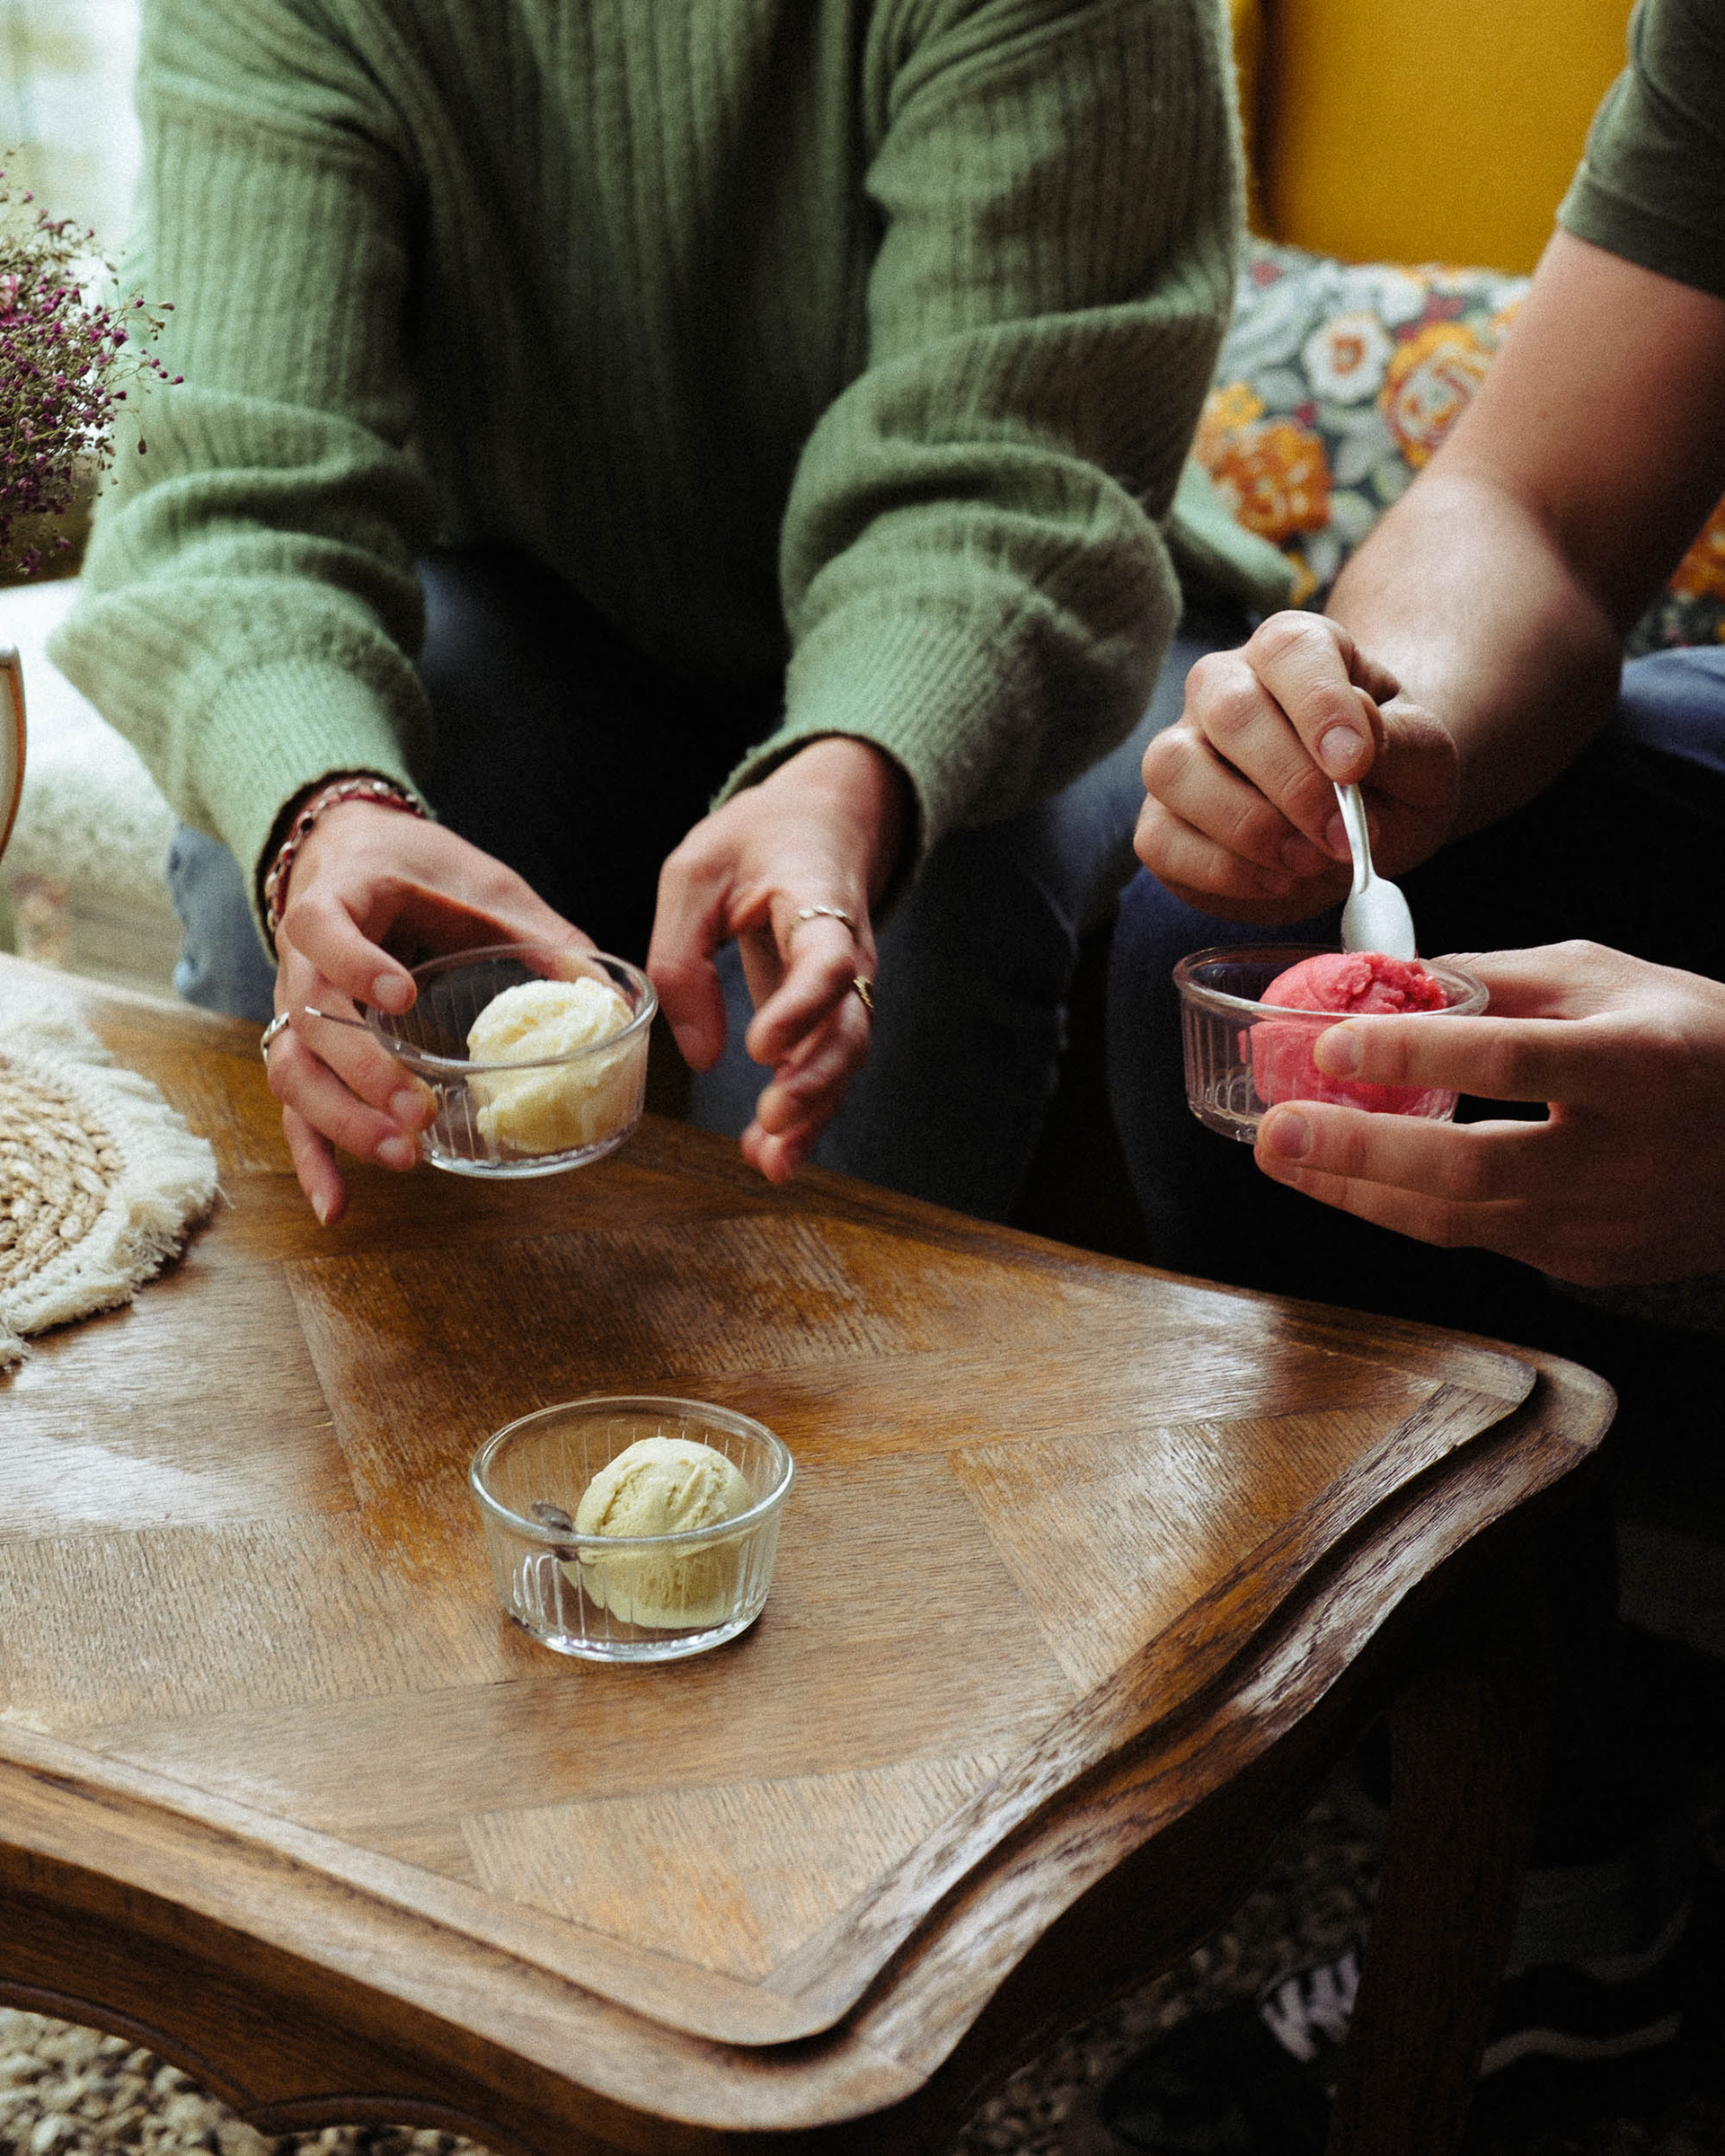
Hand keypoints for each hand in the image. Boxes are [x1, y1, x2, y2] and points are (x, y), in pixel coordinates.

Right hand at [264, 801, 590, 1222]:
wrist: (349, 852)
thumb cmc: (417, 868)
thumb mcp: (483, 888)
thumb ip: (542, 935)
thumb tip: (610, 996)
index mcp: (336, 900)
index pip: (323, 930)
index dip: (357, 963)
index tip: (403, 993)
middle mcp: (300, 962)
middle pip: (308, 1022)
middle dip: (364, 1072)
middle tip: (422, 1111)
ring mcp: (295, 1013)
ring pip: (294, 1075)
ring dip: (345, 1122)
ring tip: (404, 1155)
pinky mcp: (305, 1052)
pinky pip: (296, 1111)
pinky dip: (316, 1162)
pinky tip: (338, 1208)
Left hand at [649, 736, 910, 1183]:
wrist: (823, 822)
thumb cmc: (755, 840)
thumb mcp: (693, 874)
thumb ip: (683, 958)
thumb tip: (698, 1053)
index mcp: (818, 902)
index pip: (828, 961)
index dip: (801, 1008)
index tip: (761, 1050)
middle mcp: (848, 953)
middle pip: (849, 1027)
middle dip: (814, 1081)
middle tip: (771, 1120)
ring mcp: (846, 989)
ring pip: (842, 1061)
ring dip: (811, 1115)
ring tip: (769, 1160)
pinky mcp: (829, 1014)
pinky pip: (826, 1069)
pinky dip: (804, 1116)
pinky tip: (770, 1154)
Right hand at [1134, 612, 1458, 922]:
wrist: (1360, 825)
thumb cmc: (1390, 775)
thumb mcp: (1425, 758)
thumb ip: (1402, 741)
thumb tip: (1356, 734)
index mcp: (1293, 651)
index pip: (1291, 650)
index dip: (1320, 705)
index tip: (1354, 767)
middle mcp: (1222, 686)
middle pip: (1229, 708)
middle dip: (1290, 782)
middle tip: (1341, 837)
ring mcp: (1181, 752)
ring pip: (1174, 768)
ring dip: (1246, 825)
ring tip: (1308, 863)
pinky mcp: (1160, 821)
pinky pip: (1160, 839)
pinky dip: (1220, 870)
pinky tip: (1276, 883)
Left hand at [1252, 941, 1724, 1284]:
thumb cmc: (1695, 1040)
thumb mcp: (1613, 980)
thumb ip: (1501, 980)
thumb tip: (1390, 979)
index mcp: (1640, 1062)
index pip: (1510, 1059)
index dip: (1413, 1052)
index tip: (1328, 1044)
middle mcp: (1624, 1154)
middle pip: (1470, 1168)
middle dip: (1358, 1152)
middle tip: (1275, 1131)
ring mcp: (1608, 1224)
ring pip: (1460, 1222)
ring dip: (1359, 1192)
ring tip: (1286, 1156)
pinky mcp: (1589, 1264)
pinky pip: (1479, 1238)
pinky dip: (1406, 1210)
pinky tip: (1351, 1181)